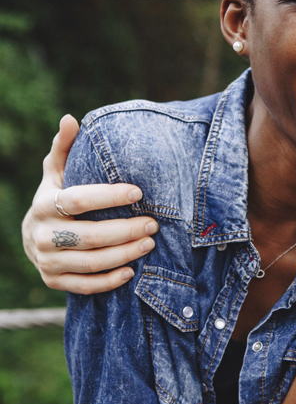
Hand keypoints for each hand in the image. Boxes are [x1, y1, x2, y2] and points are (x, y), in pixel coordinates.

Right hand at [22, 115, 158, 293]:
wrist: (33, 235)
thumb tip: (70, 118)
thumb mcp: (57, 172)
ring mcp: (47, 261)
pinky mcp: (53, 281)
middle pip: (89, 236)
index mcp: (44, 204)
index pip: (78, 200)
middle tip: (154, 222)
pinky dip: (109, 281)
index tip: (139, 192)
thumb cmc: (56, 195)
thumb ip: (65, 147)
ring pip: (90, 262)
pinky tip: (131, 271)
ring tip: (150, 243)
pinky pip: (84, 286)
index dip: (109, 196)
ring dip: (124, 254)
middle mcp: (42, 235)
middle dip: (126, 230)